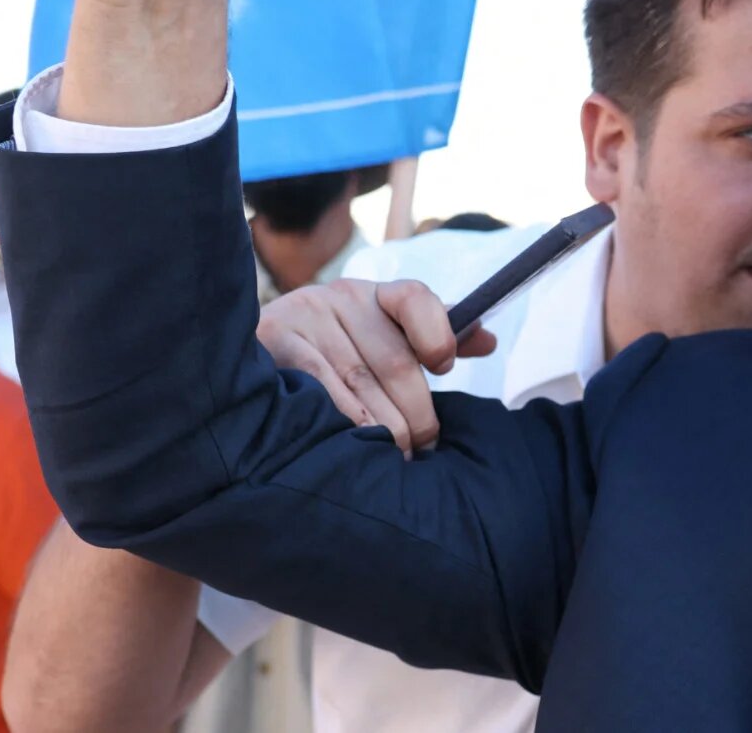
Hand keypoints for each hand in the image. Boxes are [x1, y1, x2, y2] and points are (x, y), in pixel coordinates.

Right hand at [256, 279, 495, 456]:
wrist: (263, 350)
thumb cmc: (343, 350)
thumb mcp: (389, 338)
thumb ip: (436, 338)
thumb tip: (488, 341)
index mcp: (378, 294)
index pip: (416, 299)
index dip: (438, 335)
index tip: (444, 368)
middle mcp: (343, 297)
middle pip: (395, 359)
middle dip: (416, 412)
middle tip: (423, 447)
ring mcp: (305, 315)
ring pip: (360, 380)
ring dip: (384, 426)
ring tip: (397, 457)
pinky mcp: (273, 338)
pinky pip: (318, 386)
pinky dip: (343, 418)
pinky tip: (356, 443)